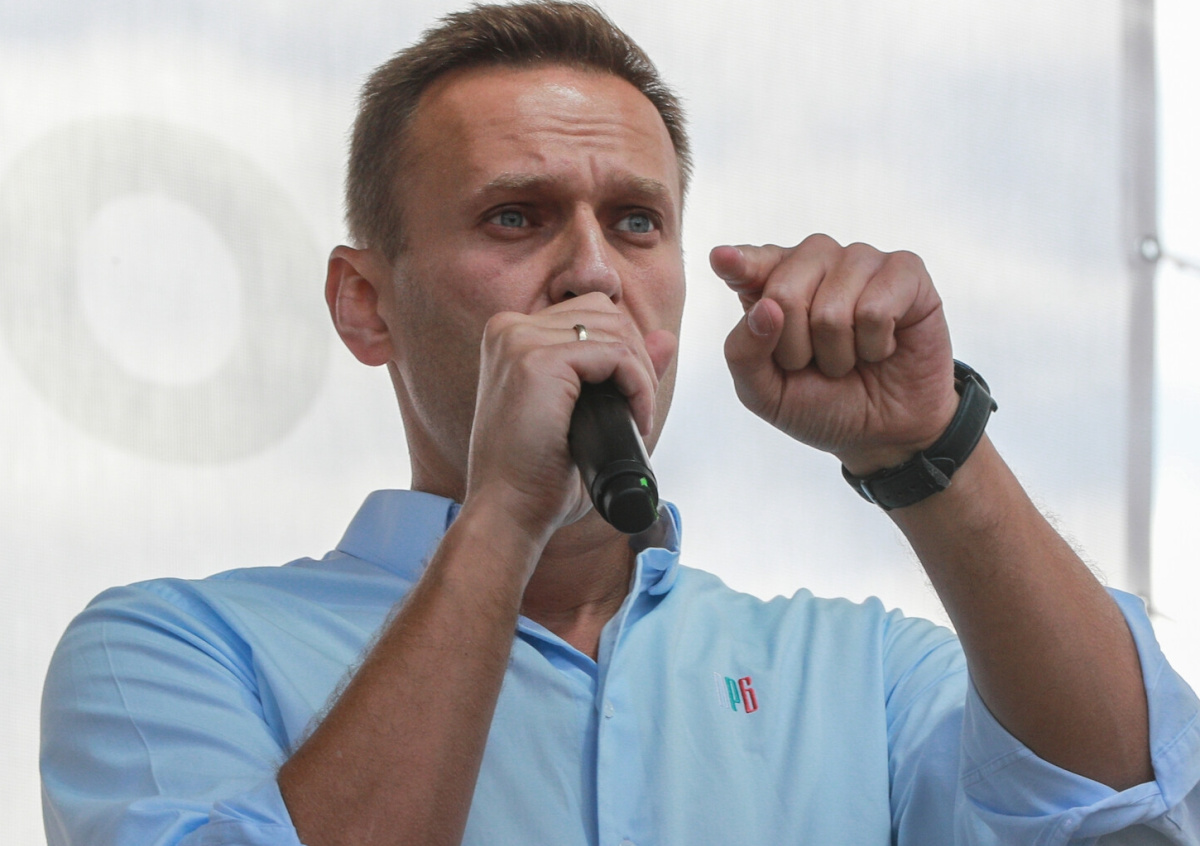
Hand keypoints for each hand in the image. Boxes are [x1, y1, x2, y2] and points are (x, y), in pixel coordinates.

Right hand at [463, 291, 676, 549]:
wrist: (508, 512)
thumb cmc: (540, 473)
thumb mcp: (587, 413)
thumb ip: (624, 370)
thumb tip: (666, 338)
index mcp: (511, 335)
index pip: (588, 310)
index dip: (623, 350)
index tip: (629, 397)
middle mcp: (509, 328)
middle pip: (605, 312)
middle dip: (636, 358)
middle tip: (637, 410)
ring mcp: (519, 340)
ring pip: (616, 330)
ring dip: (640, 376)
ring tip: (636, 418)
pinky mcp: (537, 361)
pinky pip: (617, 355)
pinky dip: (639, 387)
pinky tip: (636, 420)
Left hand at [712, 234, 957, 473]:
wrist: (883, 432)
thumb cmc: (821, 404)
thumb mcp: (765, 393)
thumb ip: (745, 353)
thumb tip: (766, 308)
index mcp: (772, 283)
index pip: (750, 264)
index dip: (739, 263)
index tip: (723, 260)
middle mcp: (814, 262)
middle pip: (785, 292)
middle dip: (797, 348)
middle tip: (816, 363)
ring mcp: (860, 262)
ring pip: (832, 307)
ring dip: (839, 352)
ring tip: (851, 357)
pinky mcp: (905, 273)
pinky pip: (877, 308)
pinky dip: (875, 344)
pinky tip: (883, 346)